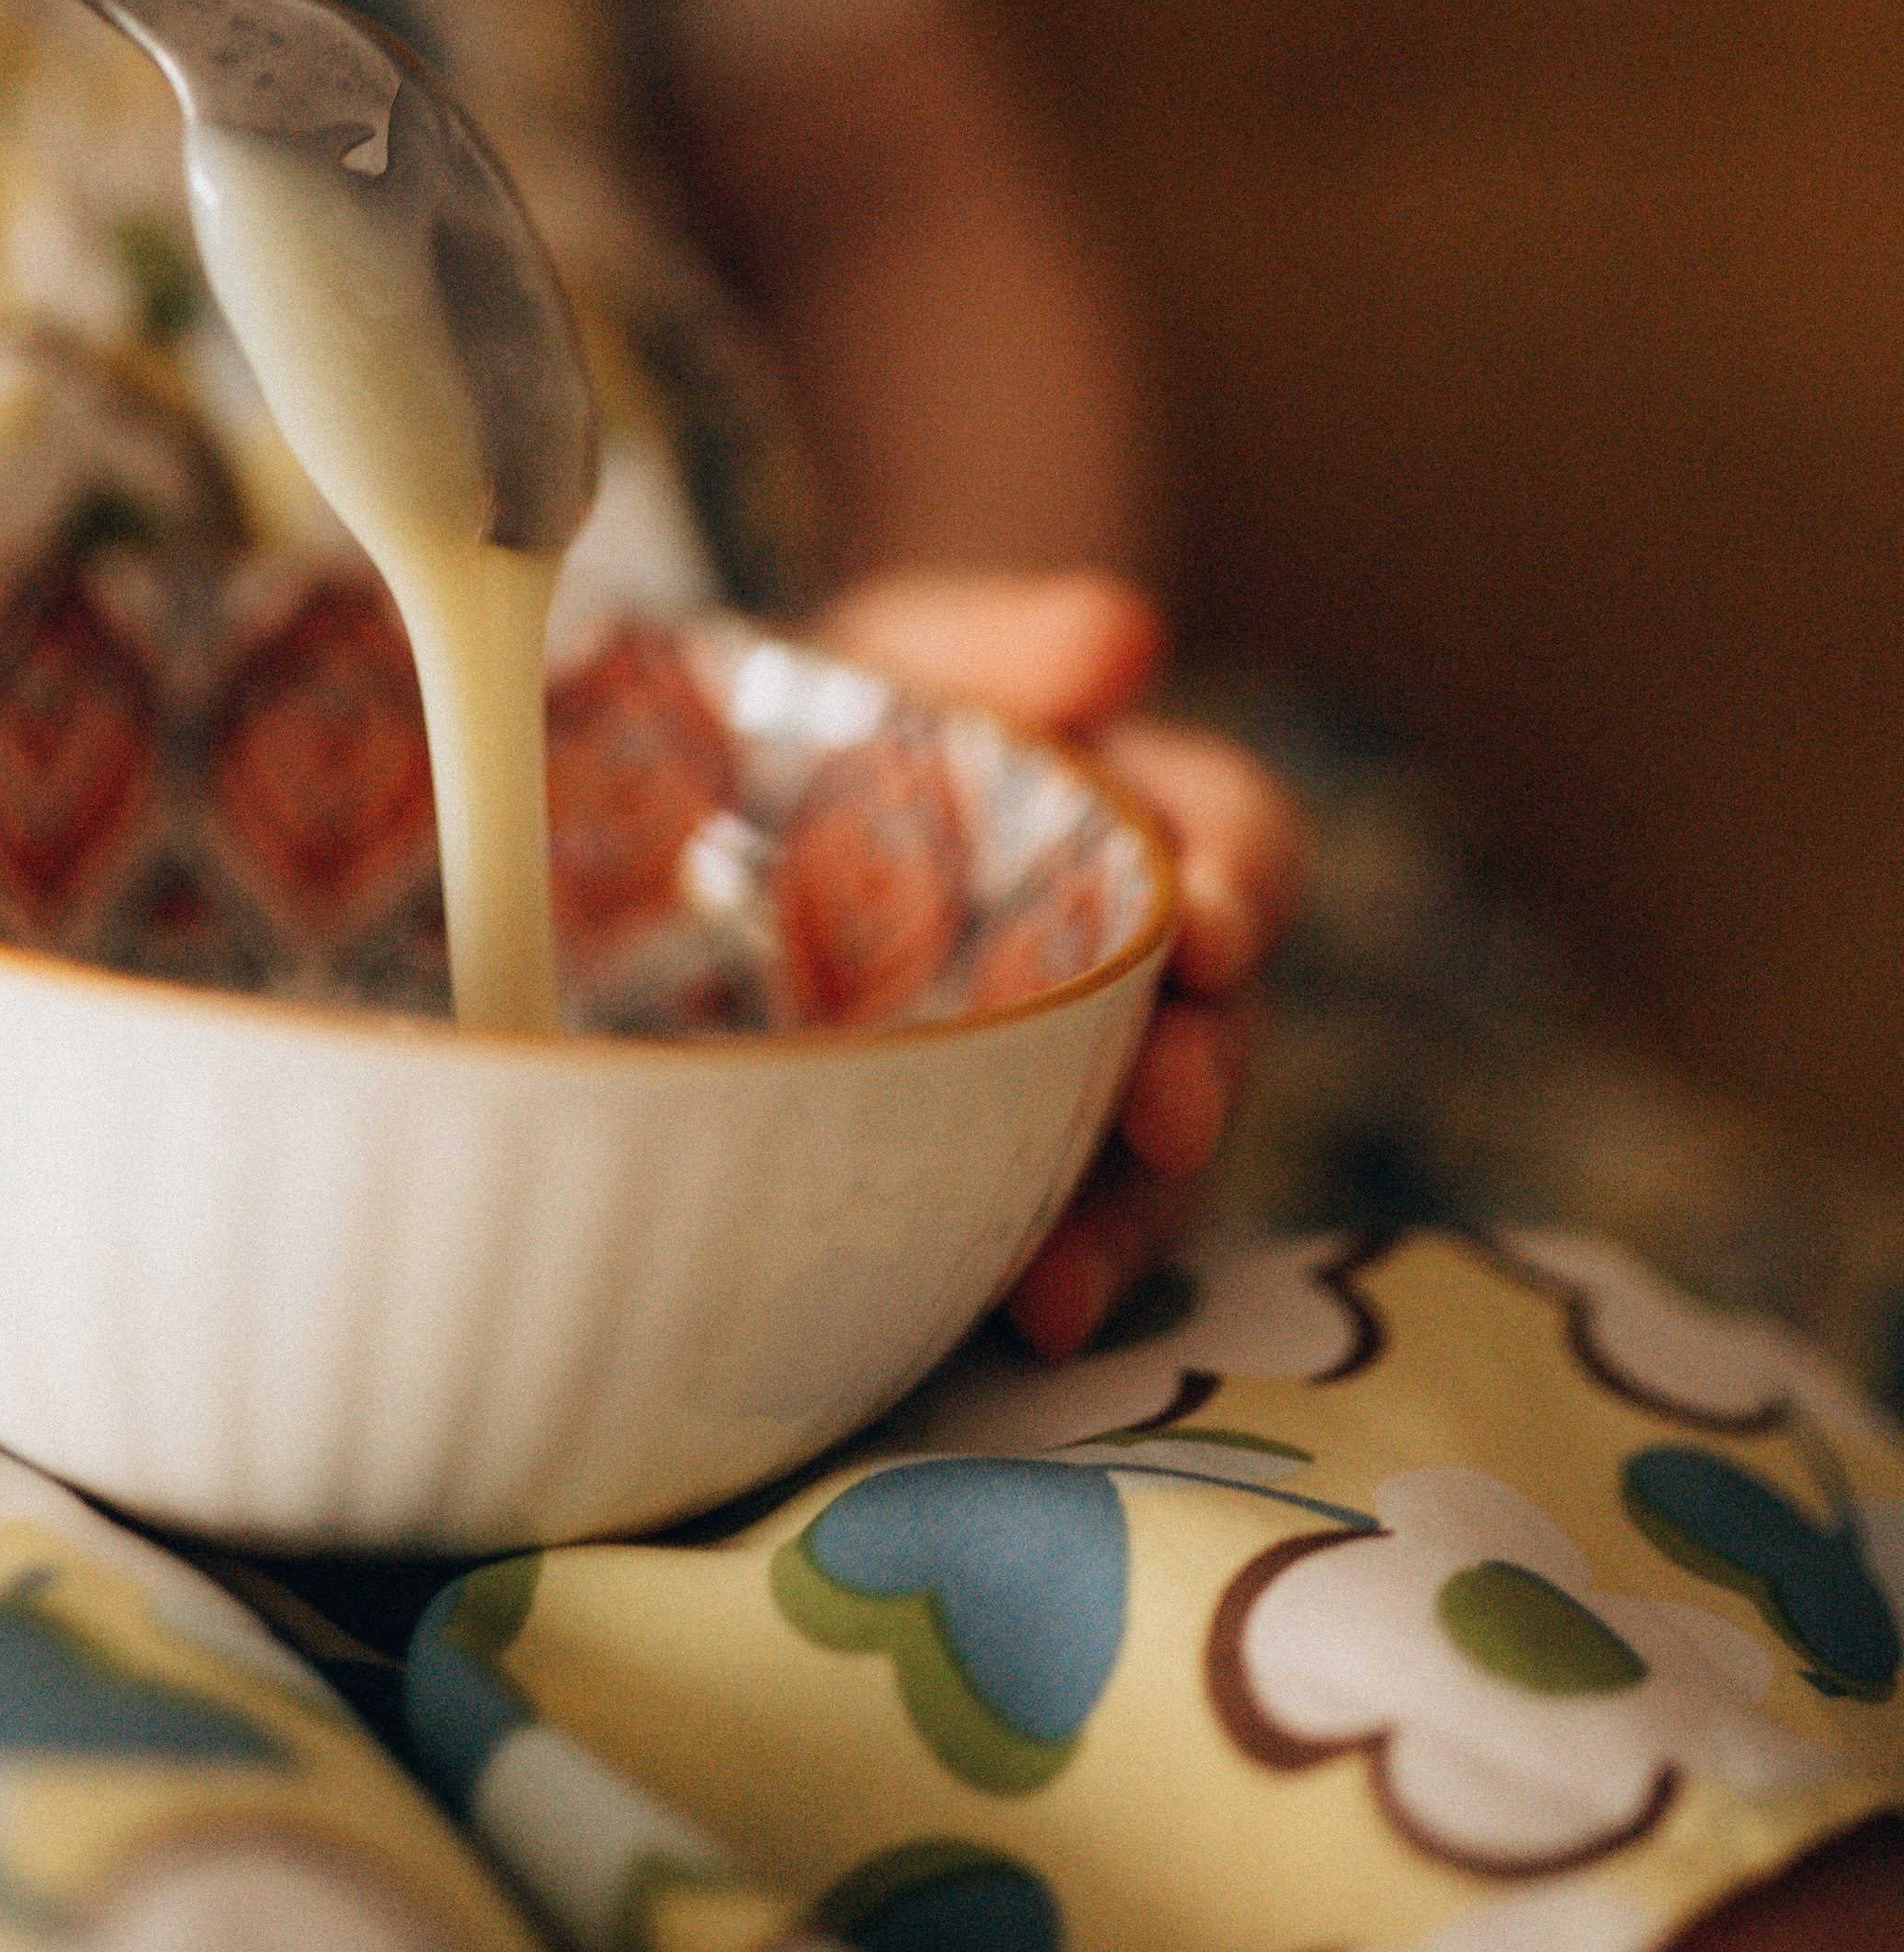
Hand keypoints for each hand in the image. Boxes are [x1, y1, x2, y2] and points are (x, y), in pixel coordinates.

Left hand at [814, 567, 1306, 1359]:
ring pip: (1156, 1162)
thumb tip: (1123, 634)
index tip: (1205, 923)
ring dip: (1130, 1218)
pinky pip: (1060, 1233)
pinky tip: (1017, 1317)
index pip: (1239, 843)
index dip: (1239, 883)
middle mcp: (1147, 965)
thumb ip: (1009, 647)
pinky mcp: (1011, 1169)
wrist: (712, 825)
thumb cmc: (850, 720)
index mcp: (1147, 821)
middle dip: (1204, 1073)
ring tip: (1068, 1276)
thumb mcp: (907, 654)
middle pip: (1226, 1027)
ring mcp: (1085, 1079)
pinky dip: (1054, 1277)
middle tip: (1164, 1109)